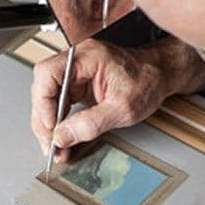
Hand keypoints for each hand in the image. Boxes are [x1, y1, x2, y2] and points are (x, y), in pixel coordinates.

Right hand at [30, 38, 204, 162]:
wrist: (161, 75)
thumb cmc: (148, 82)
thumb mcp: (122, 109)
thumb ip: (90, 124)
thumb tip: (62, 136)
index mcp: (86, 57)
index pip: (47, 74)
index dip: (42, 103)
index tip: (50, 127)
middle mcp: (77, 60)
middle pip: (43, 87)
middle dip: (43, 120)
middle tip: (50, 145)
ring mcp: (76, 71)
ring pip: (47, 97)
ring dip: (49, 124)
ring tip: (56, 147)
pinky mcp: (78, 82)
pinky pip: (59, 101)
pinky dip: (59, 121)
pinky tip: (63, 137)